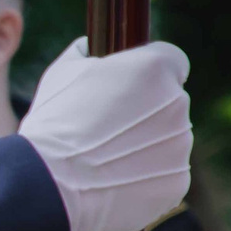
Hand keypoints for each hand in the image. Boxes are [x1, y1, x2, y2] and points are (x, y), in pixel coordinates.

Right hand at [17, 37, 191, 230]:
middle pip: (171, 103)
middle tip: (107, 128)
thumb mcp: (63, 71)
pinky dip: (146, 177)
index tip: (131, 88)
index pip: (173, 61)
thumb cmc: (53, 122)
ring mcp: (181, 146)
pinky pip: (166, 173)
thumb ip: (90, 52)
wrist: (49, 183)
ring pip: (169, 140)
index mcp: (156, 68)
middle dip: (146, 112)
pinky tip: (114, 180)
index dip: (150, 74)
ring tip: (106, 158)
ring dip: (146, 145)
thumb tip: (91, 47)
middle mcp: (178, 104)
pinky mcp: (177, 181)